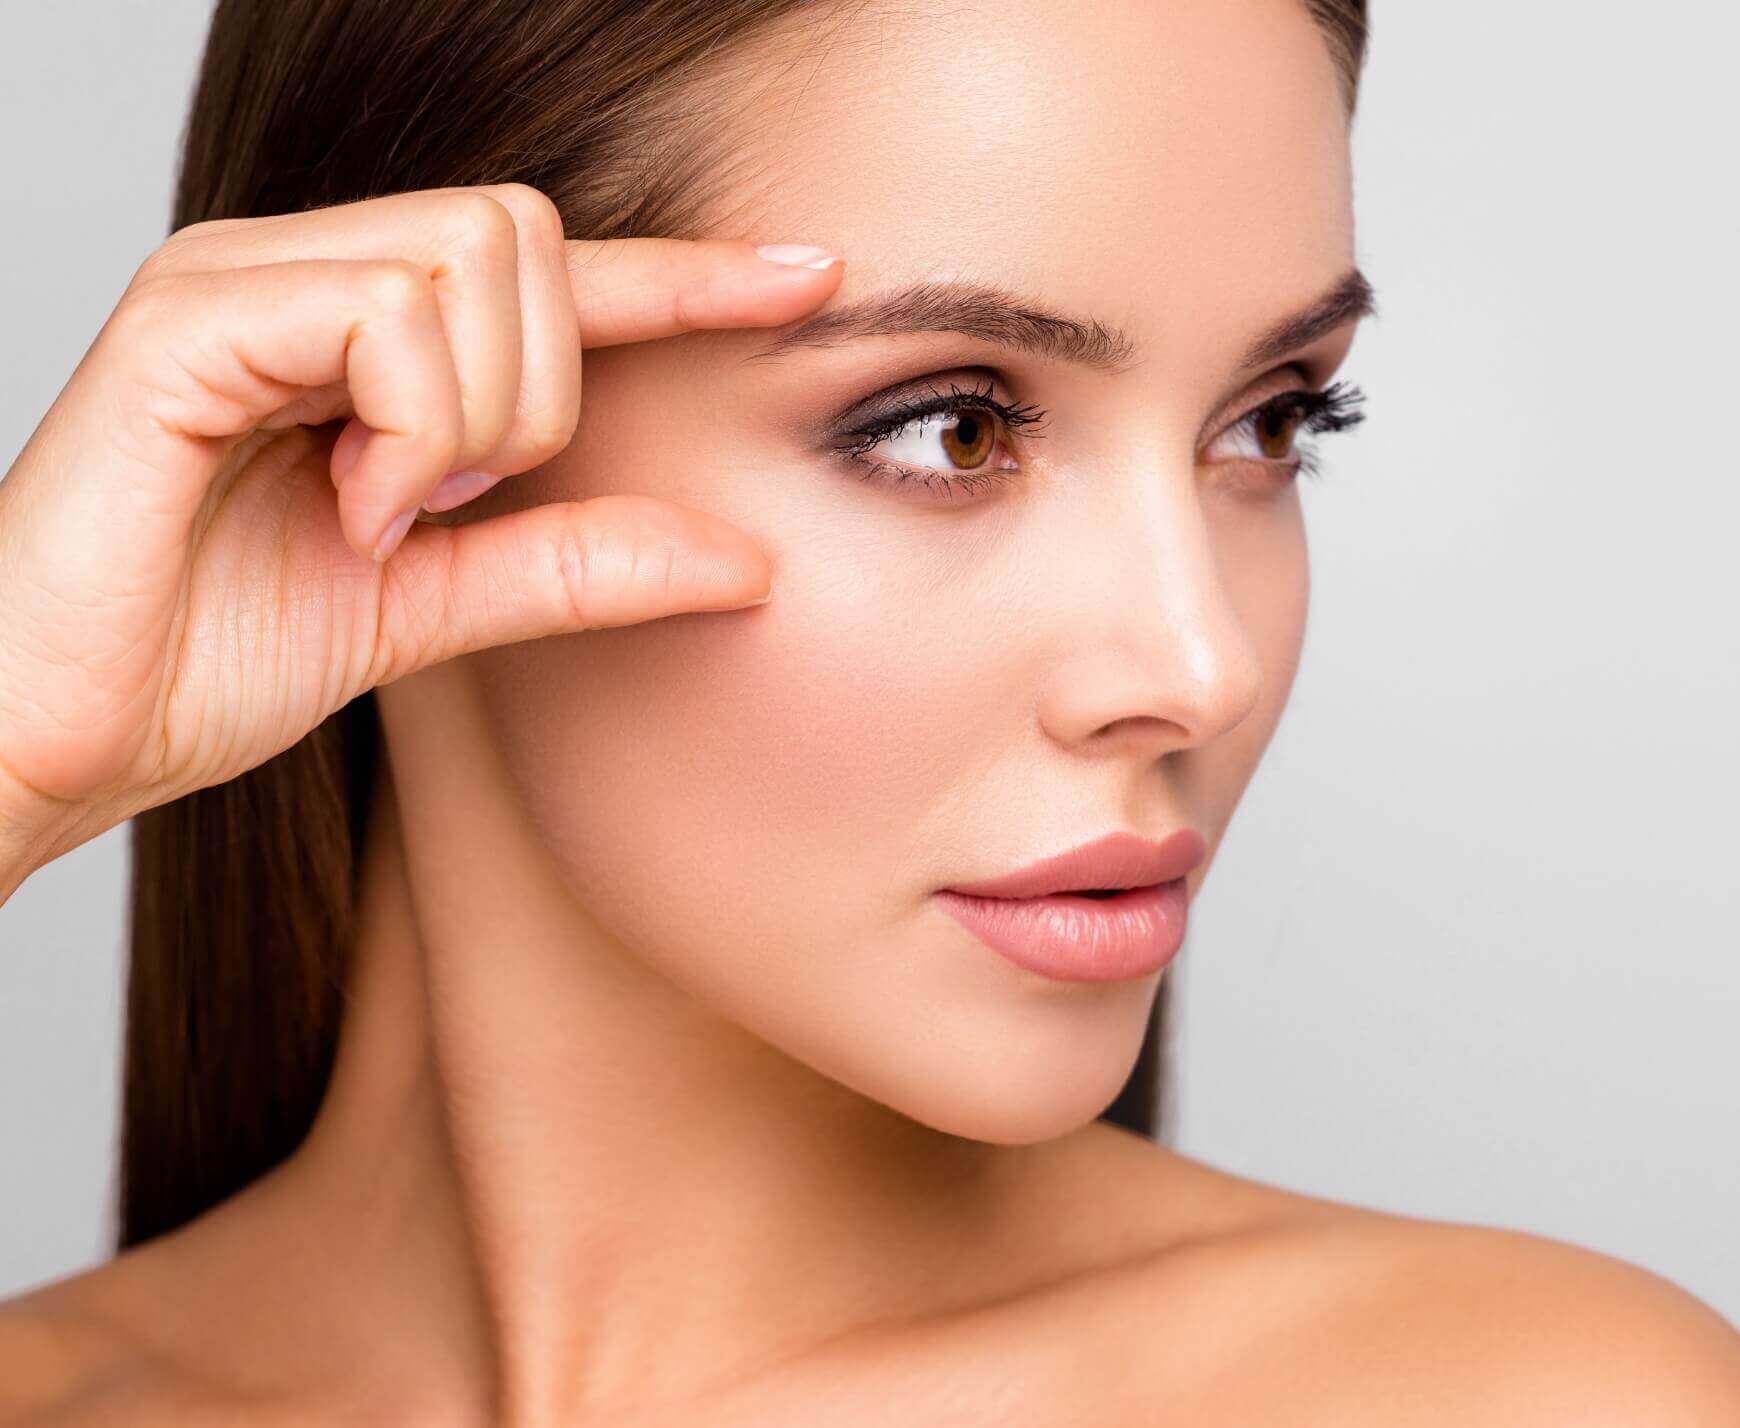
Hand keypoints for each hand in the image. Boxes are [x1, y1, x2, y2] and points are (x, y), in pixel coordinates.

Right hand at [0, 184, 842, 881]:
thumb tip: (745, 555)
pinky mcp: (185, 319)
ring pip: (468, 262)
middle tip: (443, 504)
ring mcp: (239, 281)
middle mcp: (300, 274)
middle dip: (536, 393)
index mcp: (357, 331)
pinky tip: (346, 501)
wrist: (53, 736)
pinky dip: (403, 426)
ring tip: (376, 511)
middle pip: (529, 236)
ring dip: (466, 420)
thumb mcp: (436, 605)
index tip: (812, 278)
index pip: (557, 269)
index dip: (688, 273)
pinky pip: (382, 313)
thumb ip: (577, 563)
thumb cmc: (202, 658)